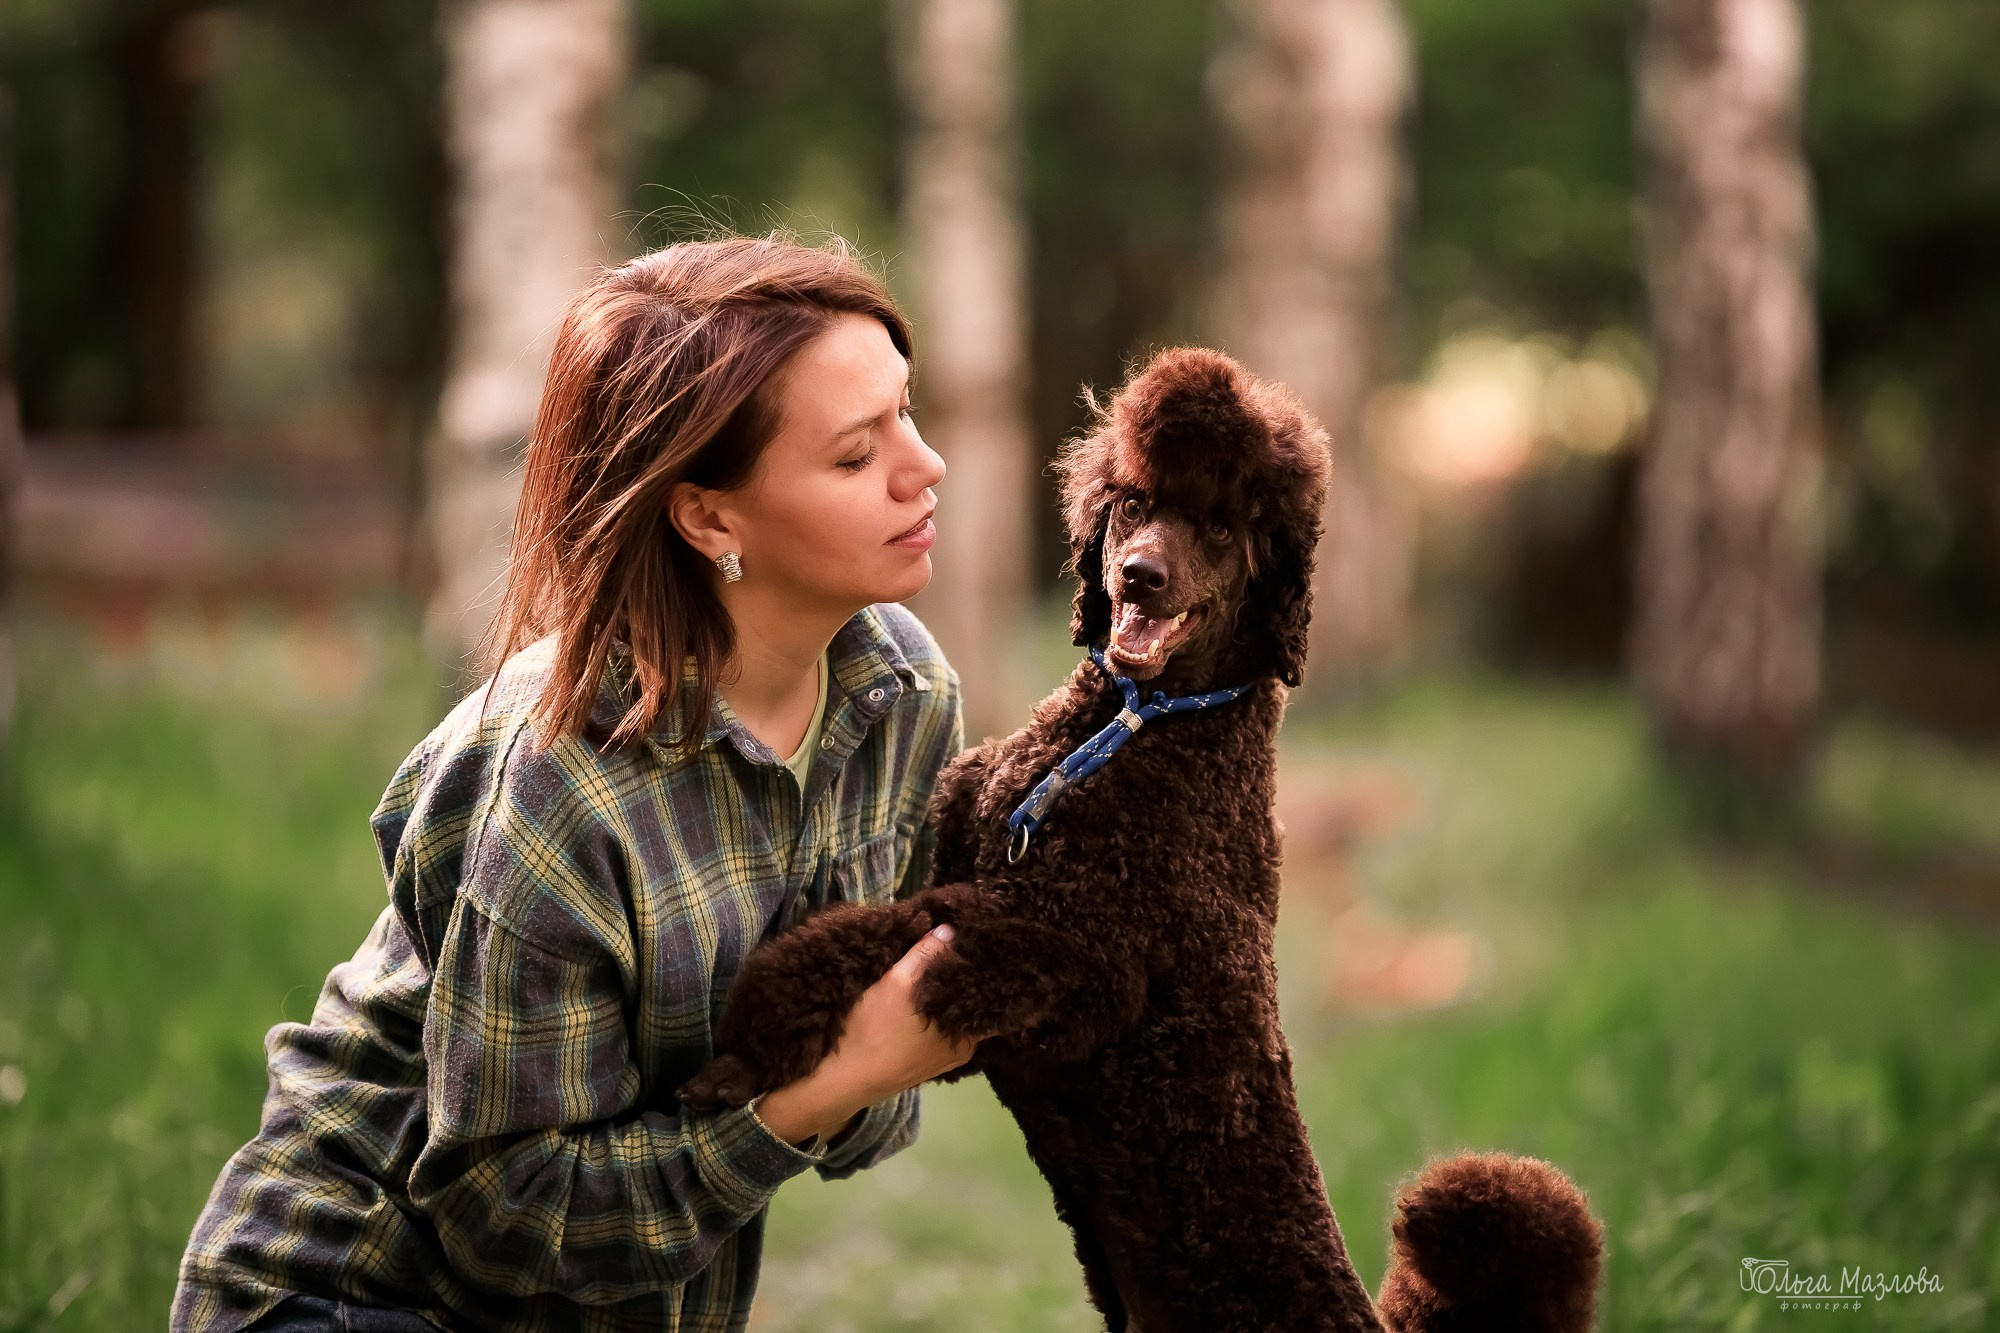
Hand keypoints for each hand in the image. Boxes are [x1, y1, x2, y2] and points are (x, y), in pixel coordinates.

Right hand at [754, 924, 982, 1145]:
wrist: (842, 1079)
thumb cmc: (873, 1030)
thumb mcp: (897, 982)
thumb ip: (925, 954)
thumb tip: (951, 930)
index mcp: (968, 1033)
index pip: (997, 1001)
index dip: (993, 975)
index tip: (988, 951)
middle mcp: (964, 1049)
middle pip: (977, 1008)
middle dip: (971, 982)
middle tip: (966, 950)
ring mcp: (945, 1059)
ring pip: (959, 1020)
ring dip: (953, 998)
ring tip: (949, 967)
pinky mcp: (926, 1063)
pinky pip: (944, 1033)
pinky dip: (940, 1014)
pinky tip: (930, 997)